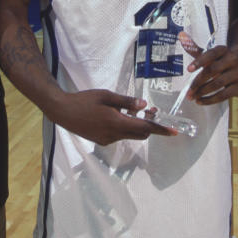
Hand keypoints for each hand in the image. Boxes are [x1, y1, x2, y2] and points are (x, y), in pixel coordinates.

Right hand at [50, 89, 176, 145]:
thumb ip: (126, 102)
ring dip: (136, 126)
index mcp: (116, 122)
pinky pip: (120, 136)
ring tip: (132, 110)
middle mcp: (114, 135)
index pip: (145, 127)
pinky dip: (124, 128)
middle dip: (149, 125)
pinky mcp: (102, 141)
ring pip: (130, 135)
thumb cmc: (84, 100)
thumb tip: (144, 106)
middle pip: (140, 134)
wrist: (63, 111)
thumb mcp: (106, 96)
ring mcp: (107, 140)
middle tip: (151, 111)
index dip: (160, 129)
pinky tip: (116, 116)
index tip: (174, 131)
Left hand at [185, 44, 237, 104]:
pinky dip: (210, 100)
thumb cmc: (221, 60)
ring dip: (202, 92)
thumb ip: (194, 48)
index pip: (211, 54)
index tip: (188, 69)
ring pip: (217, 84)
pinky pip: (223, 95)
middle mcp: (233, 60)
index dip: (199, 61)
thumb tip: (181, 36)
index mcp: (223, 50)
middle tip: (188, 91)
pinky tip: (201, 101)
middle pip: (212, 70)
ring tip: (192, 97)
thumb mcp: (210, 53)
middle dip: (198, 82)